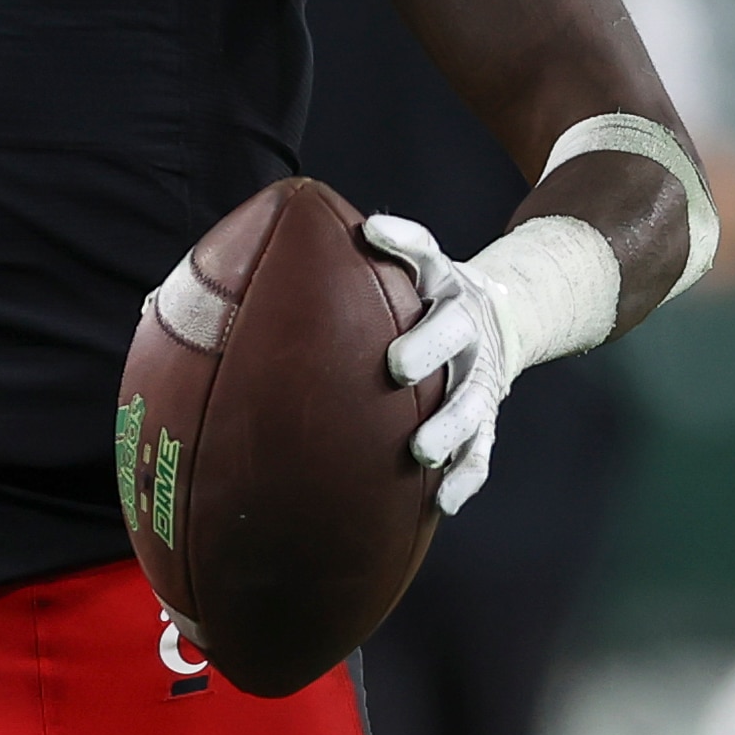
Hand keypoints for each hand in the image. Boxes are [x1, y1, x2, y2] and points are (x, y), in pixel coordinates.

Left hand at [365, 212, 511, 514]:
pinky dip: (466, 476)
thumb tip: (236, 273)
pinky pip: (483, 450)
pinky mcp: (489, 417)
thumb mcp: (402, 277)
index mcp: (441, 283)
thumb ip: (347, 271)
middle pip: (453, 330)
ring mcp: (480, 373)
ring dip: (449, 425)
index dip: (403, 241)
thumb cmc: (419, 305)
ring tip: (421, 450)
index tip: (372, 232)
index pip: (426, 254)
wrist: (498, 322)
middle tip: (396, 368)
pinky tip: (443, 501)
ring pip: (472, 399)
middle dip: (427, 347)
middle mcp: (465, 324)